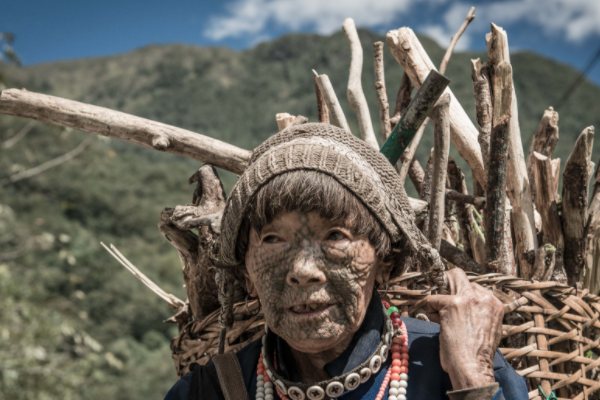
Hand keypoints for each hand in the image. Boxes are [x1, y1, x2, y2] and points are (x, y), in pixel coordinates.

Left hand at [426, 268, 503, 389]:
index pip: (474, 288)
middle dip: (448, 283)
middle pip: (461, 275)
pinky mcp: (452, 304)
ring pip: (449, 278)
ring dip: (440, 294)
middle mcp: (483, 297)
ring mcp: (468, 299)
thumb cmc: (478, 354)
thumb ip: (478, 313)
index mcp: (494, 304)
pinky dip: (430, 308)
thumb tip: (460, 307)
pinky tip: (435, 320)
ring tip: (439, 313)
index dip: (461, 297)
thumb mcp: (487, 328)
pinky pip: (433, 298)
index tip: (456, 309)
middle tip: (442, 298)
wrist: (473, 366)